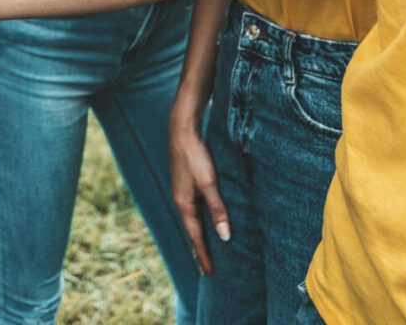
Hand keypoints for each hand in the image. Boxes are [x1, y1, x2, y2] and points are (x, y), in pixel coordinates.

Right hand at [169, 103, 228, 274]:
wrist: (182, 130)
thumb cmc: (195, 155)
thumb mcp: (209, 183)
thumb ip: (217, 209)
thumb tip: (224, 235)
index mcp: (184, 203)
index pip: (195, 236)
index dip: (203, 255)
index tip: (209, 273)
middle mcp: (181, 200)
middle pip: (192, 231)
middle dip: (199, 250)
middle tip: (206, 269)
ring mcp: (182, 192)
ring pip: (193, 220)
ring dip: (199, 236)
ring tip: (206, 250)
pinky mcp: (186, 183)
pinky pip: (194, 210)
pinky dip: (200, 221)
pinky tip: (206, 221)